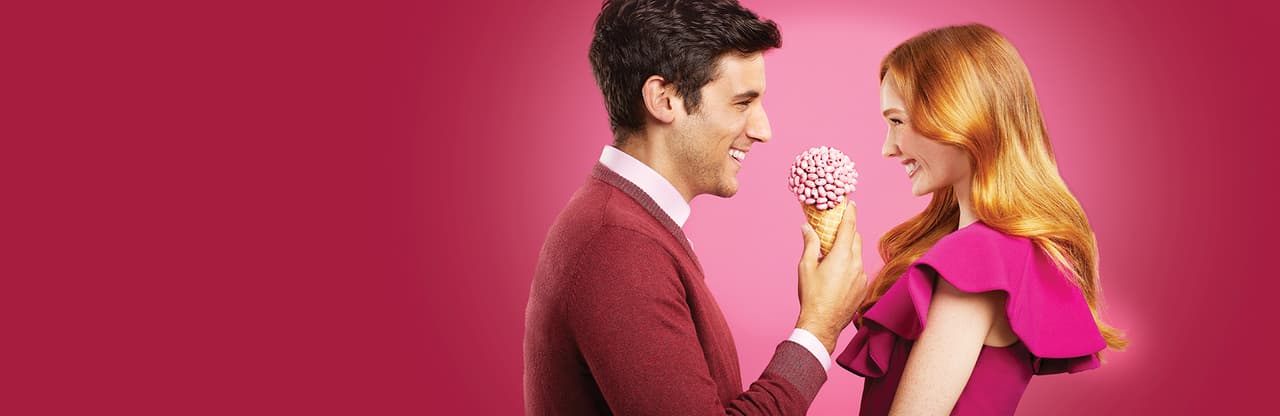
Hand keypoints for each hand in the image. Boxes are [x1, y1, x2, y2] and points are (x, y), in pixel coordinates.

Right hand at [795, 203, 867, 353]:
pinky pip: (859, 269)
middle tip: (837, 229)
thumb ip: (810, 244)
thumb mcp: (806, 267)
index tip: (851, 203)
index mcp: (841, 255)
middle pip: (856, 239)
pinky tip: (838, 274)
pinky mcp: (863, 287)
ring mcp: (861, 276)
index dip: (850, 213)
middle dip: (848, 231)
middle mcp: (856, 263)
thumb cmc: (812, 295)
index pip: (849, 227)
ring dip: (849, 250)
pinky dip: (851, 265)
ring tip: (834, 255)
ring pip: (858, 255)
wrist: (822, 323)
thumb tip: (807, 227)